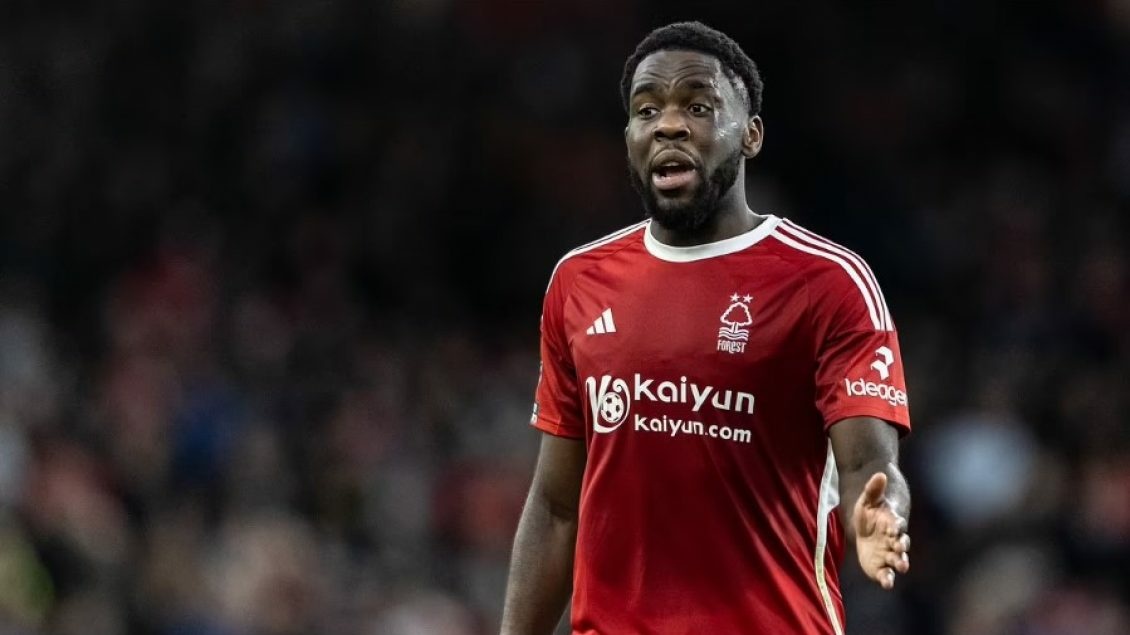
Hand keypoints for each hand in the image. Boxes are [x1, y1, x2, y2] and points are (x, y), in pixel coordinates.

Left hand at [852, 472, 909, 589]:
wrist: (866, 527)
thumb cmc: (869, 511)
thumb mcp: (867, 498)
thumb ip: (873, 488)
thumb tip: (879, 474)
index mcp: (892, 523)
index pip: (898, 525)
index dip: (896, 527)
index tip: (895, 529)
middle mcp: (894, 540)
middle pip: (902, 544)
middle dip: (902, 547)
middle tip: (901, 549)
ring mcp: (889, 554)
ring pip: (898, 560)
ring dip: (900, 563)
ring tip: (900, 567)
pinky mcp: (881, 566)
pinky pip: (886, 573)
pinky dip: (887, 578)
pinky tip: (886, 583)